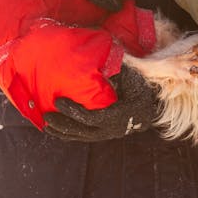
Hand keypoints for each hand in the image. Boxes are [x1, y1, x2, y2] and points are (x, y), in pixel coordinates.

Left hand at [43, 65, 159, 140]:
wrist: (151, 105)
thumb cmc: (140, 87)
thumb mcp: (131, 76)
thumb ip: (115, 70)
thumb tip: (99, 60)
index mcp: (119, 115)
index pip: (92, 117)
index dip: (74, 111)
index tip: (58, 101)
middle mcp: (112, 129)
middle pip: (83, 131)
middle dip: (63, 124)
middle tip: (47, 116)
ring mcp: (108, 134)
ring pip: (82, 137)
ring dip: (63, 132)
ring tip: (46, 126)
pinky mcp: (103, 135)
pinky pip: (84, 137)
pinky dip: (69, 135)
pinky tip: (56, 130)